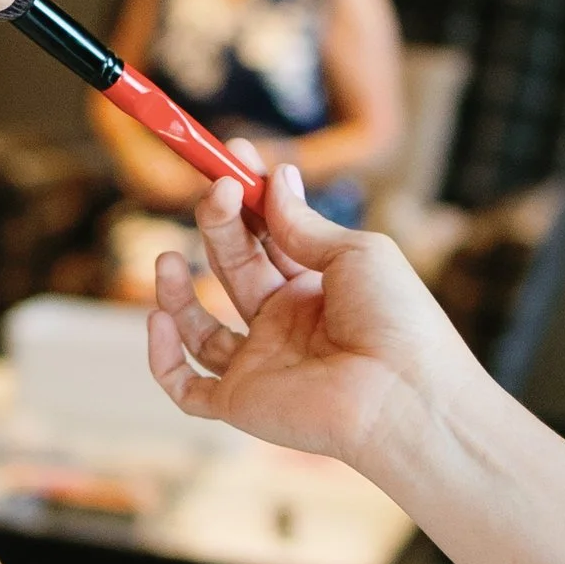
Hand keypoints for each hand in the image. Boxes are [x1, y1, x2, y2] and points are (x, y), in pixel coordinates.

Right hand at [145, 164, 479, 475]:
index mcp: (315, 289)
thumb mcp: (355, 252)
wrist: (404, 395)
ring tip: (168, 257)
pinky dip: (163, 357)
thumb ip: (303, 224)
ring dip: (176, 291)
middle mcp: (284, 326)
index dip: (246, 201)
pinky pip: (186, 387)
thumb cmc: (398, 320)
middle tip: (215, 189)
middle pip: (233, 269)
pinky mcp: (241, 403)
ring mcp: (260, 365)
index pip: (267, 239)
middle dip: (218, 226)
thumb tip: (275, 178)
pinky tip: (159, 320)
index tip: (231, 160)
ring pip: (199, 329)